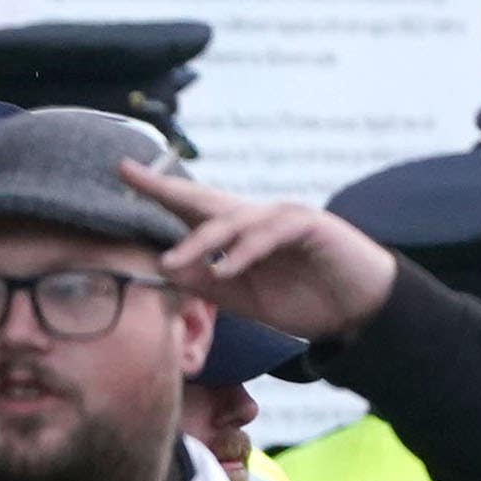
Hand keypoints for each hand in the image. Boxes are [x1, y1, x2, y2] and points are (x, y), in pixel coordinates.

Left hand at [121, 162, 397, 347]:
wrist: (358, 309)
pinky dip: (246, 251)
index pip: (190, 210)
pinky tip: (226, 268)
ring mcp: (283, 218)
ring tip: (170, 262)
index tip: (122, 172)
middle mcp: (255, 218)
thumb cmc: (300, 298)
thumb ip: (205, 283)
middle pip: (205, 200)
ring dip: (200, 242)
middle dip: (167, 189)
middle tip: (131, 177)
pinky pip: (271, 234)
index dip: (158, 192)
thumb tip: (163, 268)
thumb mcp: (241, 297)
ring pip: (233, 221)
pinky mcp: (310, 226)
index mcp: (236, 233)